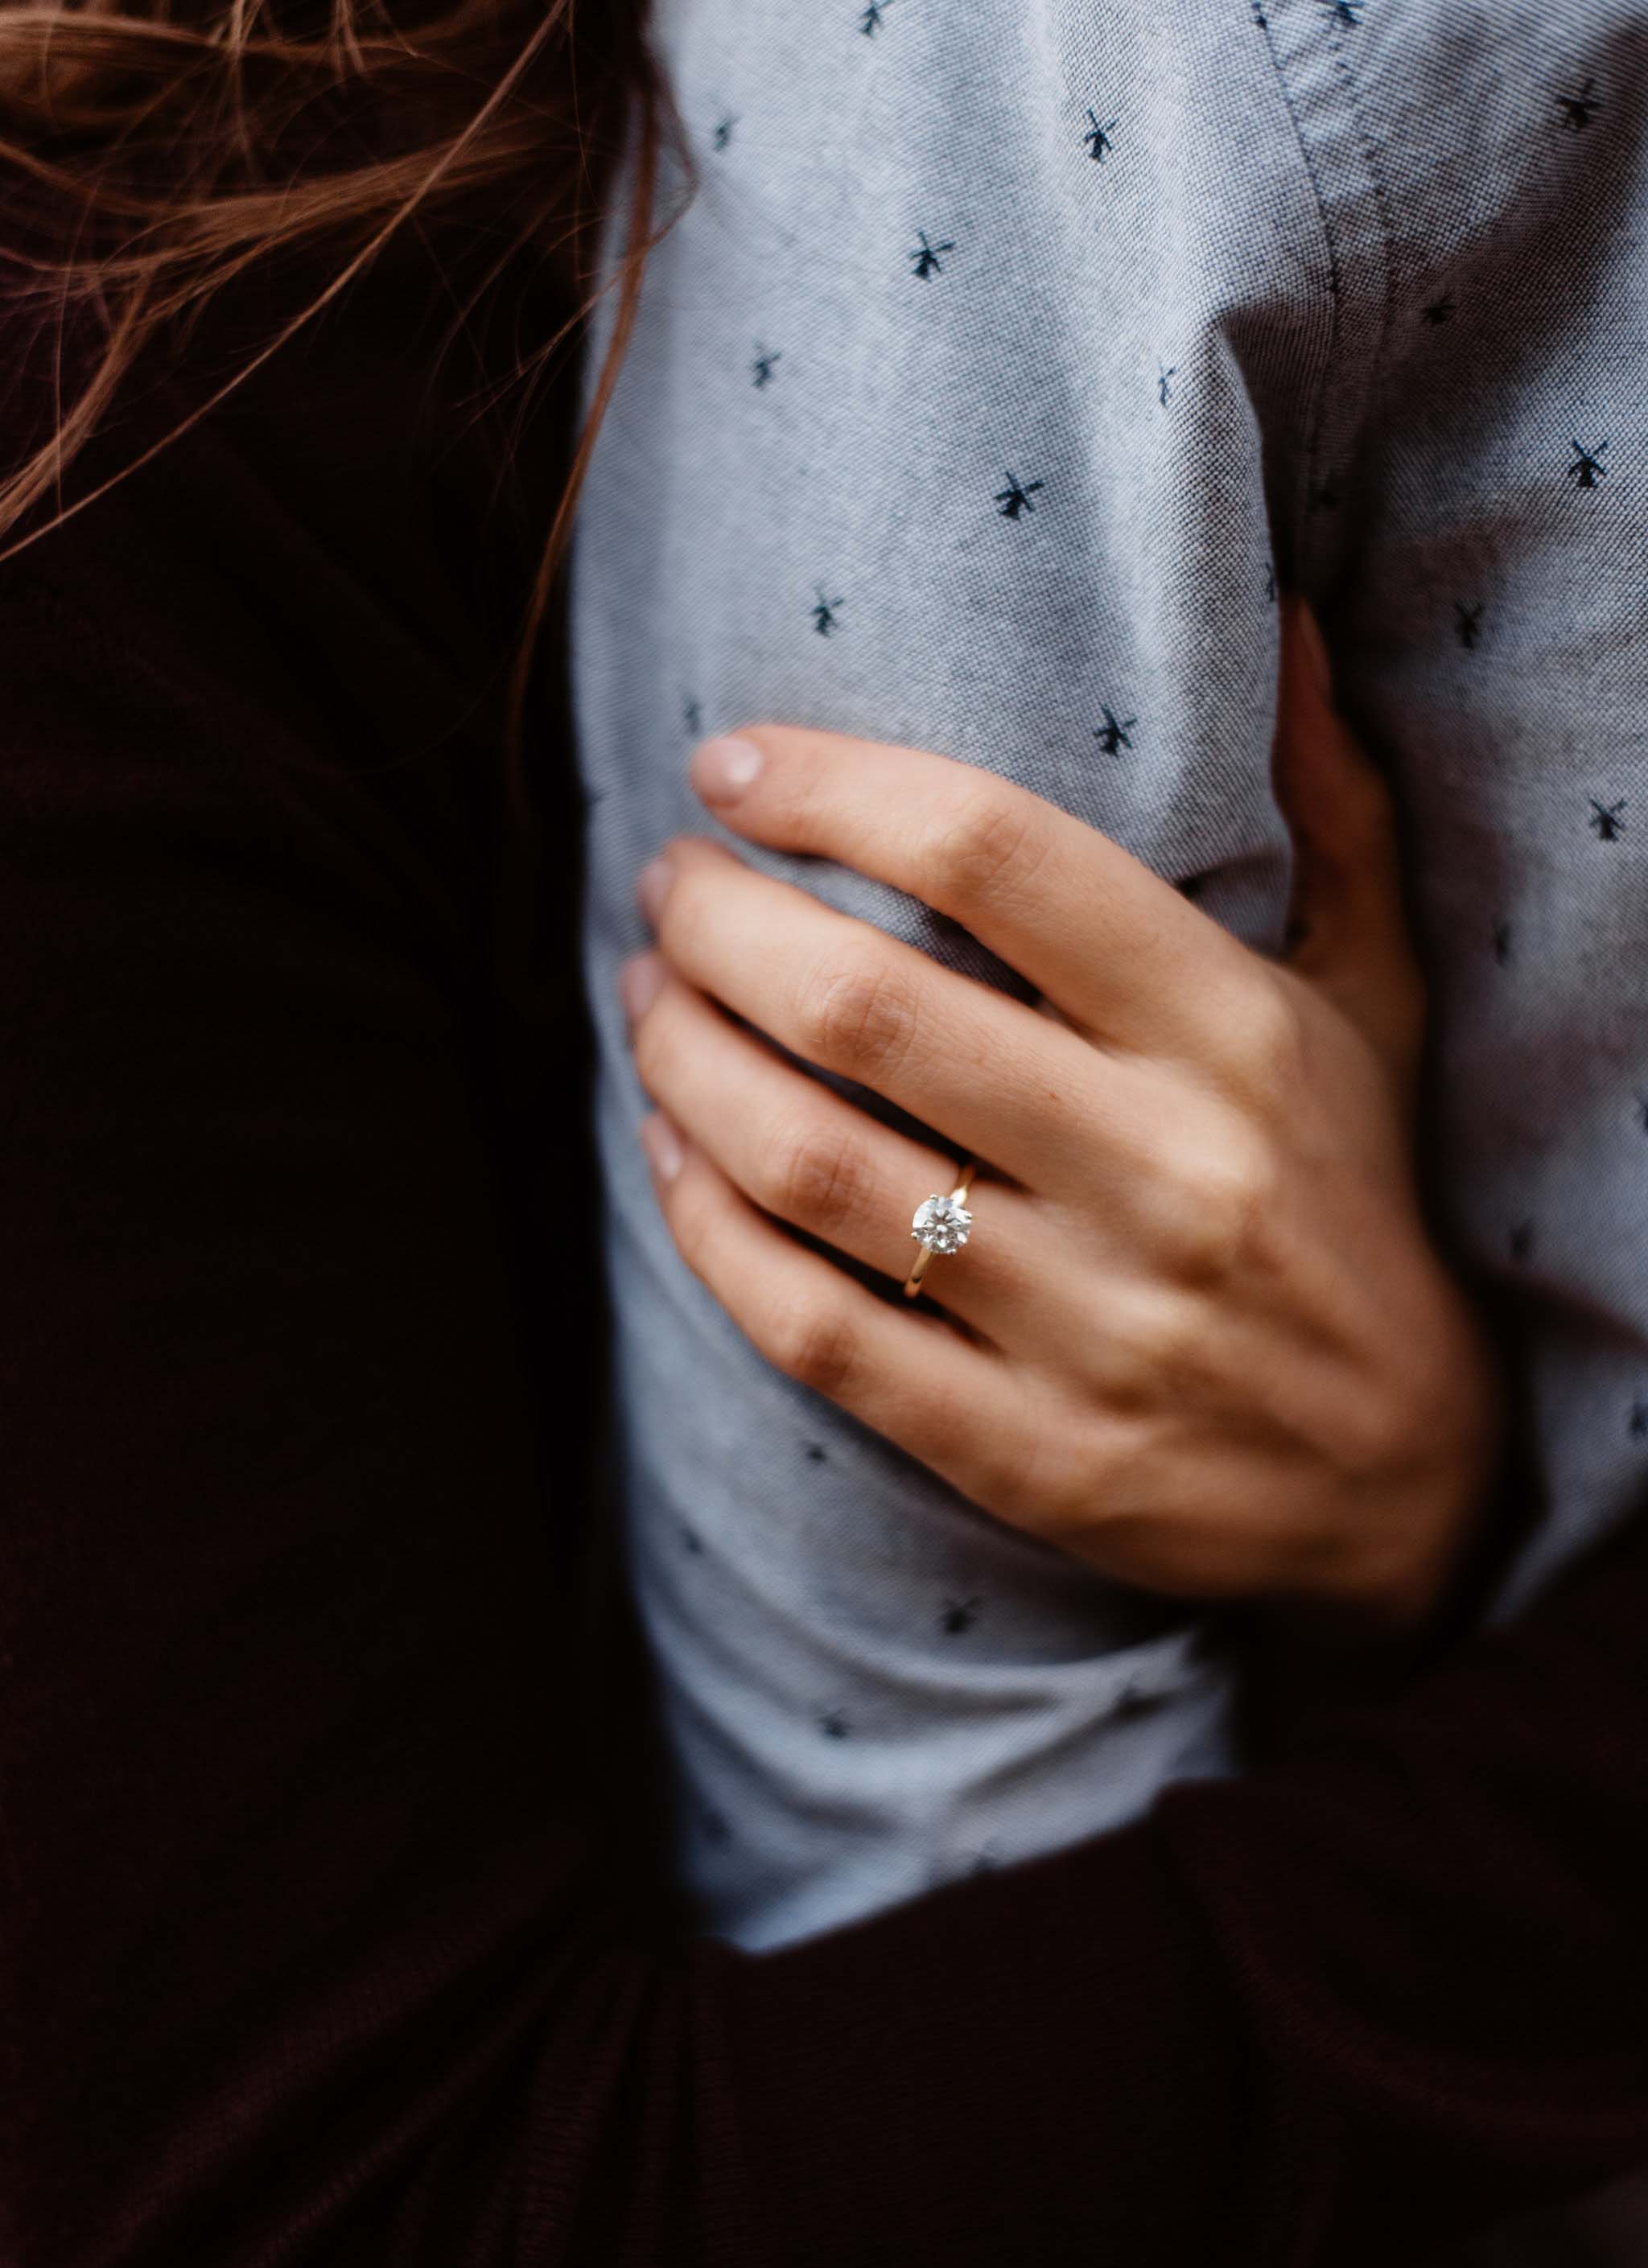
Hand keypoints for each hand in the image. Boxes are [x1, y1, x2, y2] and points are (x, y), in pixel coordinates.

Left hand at [619, 596, 1506, 1635]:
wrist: (1407, 1480)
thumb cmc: (1356, 1203)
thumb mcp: (1373, 1003)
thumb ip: (1334, 815)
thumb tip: (1285, 625)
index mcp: (1231, 1033)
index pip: (997, 854)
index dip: (833, 788)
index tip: (730, 765)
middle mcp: (1161, 1170)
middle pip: (865, 1007)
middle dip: (717, 923)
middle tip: (664, 886)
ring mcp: (1091, 1324)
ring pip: (813, 1168)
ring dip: (686, 1065)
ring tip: (644, 1000)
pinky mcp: (1029, 1453)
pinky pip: (815, 1329)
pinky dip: (707, 1231)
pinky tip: (666, 1154)